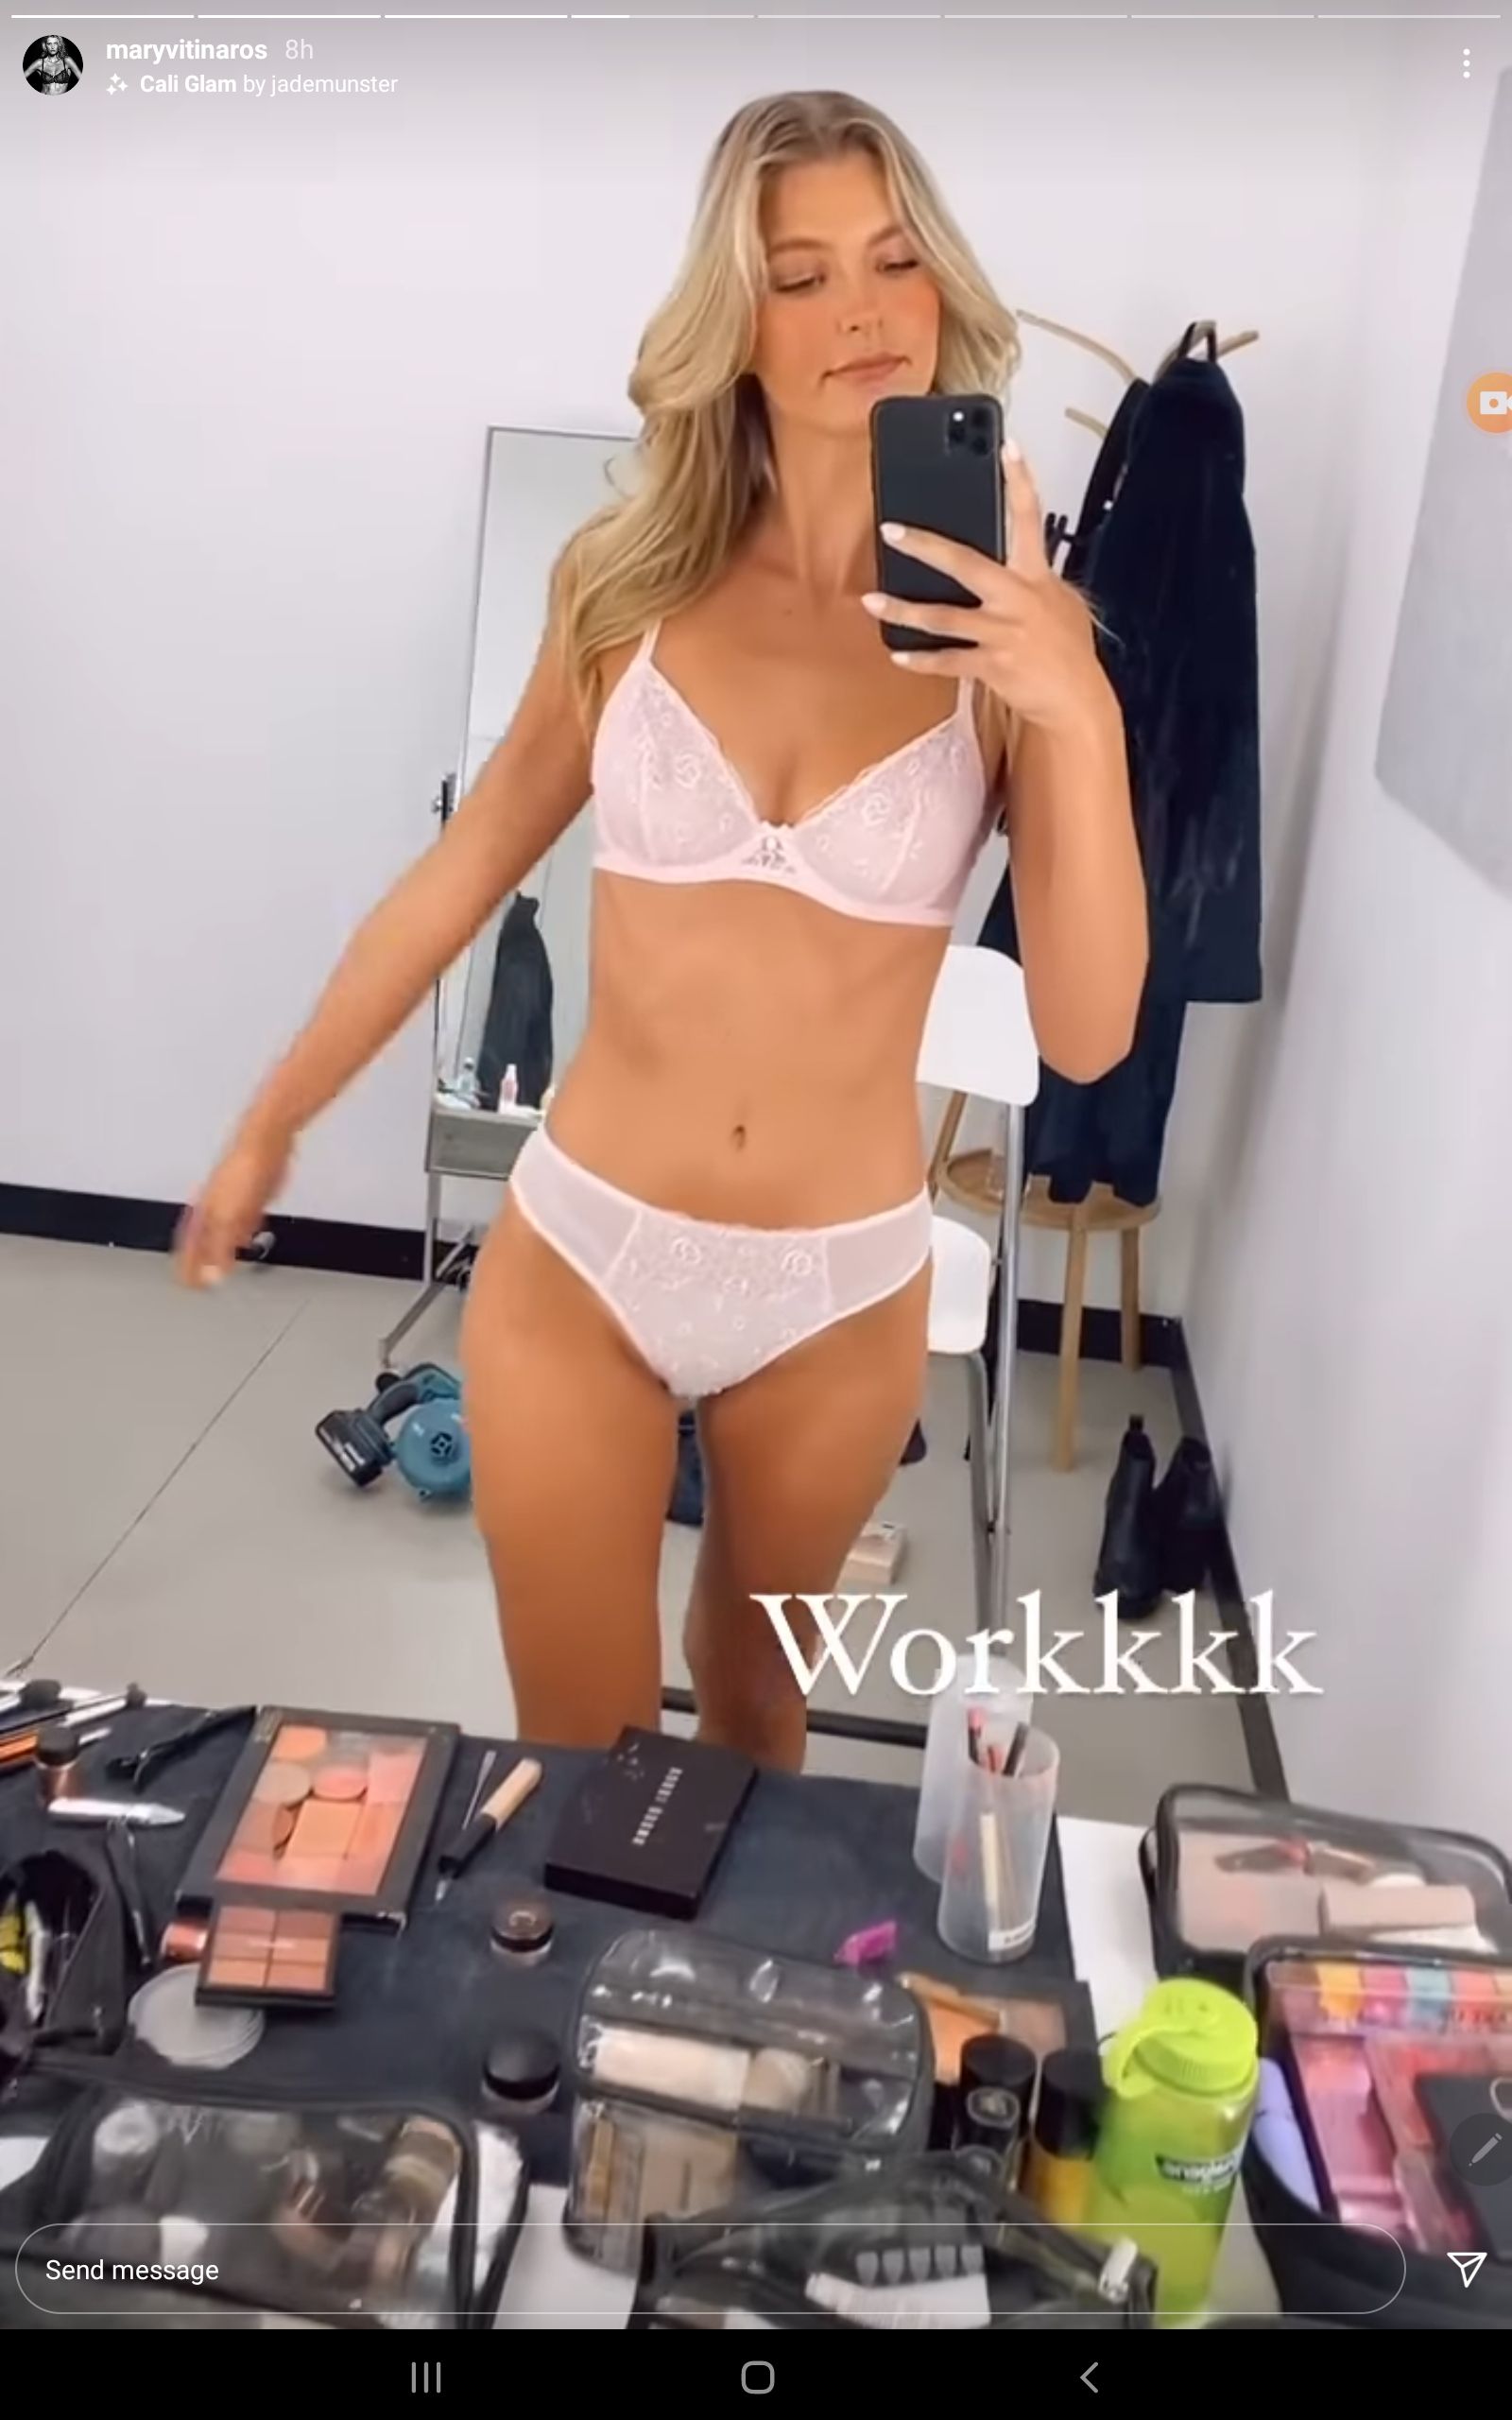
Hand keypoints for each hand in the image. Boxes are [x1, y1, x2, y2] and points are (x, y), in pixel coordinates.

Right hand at [176, 1122, 291, 1287]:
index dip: (188, 1267)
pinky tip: (246, 1235)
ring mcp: (231, 1200)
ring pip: (222, 1230)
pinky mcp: (251, 1194)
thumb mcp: (229, 1218)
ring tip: (221, 1264)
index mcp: (203, 1214)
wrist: (265, 1142)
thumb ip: (221, 1248)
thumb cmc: (243, 1171)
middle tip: (201, 1279)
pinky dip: (241, 1232)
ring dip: (221, 1248)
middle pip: (203, 1241)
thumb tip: (214, 1274)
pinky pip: (242, 1219)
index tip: (188, 1284)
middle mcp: (214, 1208)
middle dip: (201, 1261)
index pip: (189, 1248)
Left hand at [863, 444, 1111, 738]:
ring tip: (872, 602)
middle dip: (925, 546)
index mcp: (1037, 576)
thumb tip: (1011, 564)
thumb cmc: (1069, 651)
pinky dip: (920, 659)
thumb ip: (1036, 579)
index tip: (1007, 446)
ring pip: (943, 617)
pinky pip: (947, 660)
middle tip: (891, 530)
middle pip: (964, 563)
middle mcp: (1017, 599)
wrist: (1076, 700)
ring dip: (903, 611)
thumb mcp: (1064, 604)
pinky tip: (897, 654)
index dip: (1020, 480)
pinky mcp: (991, 664)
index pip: (1030, 517)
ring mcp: (1002, 633)